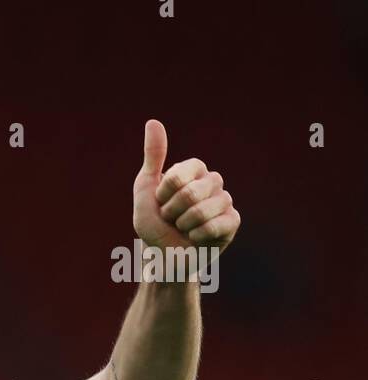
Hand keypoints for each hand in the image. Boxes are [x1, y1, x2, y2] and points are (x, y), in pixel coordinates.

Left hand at [132, 119, 239, 255]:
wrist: (163, 257)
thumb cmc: (154, 224)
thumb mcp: (146, 189)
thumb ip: (153, 157)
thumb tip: (153, 122)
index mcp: (193, 170)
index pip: (182, 174)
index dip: (165, 193)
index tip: (160, 202)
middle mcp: (212, 182)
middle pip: (193, 192)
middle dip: (173, 211)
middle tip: (171, 219)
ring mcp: (225, 201)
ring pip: (204, 210)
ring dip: (184, 225)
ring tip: (183, 228)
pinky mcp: (233, 221)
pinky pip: (218, 225)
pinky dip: (199, 235)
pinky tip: (196, 237)